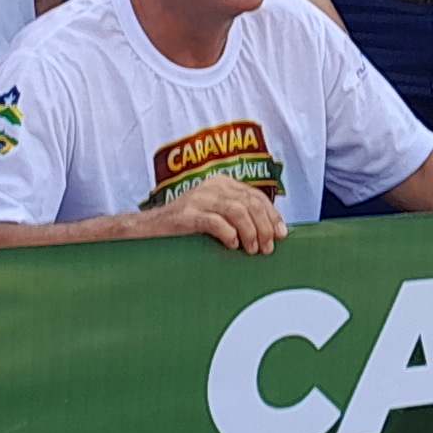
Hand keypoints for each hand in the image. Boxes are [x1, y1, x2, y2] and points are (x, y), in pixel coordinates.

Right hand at [147, 172, 285, 253]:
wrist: (150, 228)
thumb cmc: (186, 225)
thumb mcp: (214, 212)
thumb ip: (237, 215)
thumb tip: (270, 232)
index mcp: (222, 183)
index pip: (255, 195)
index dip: (272, 215)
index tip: (282, 234)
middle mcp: (212, 186)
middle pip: (250, 203)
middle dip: (264, 227)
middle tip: (268, 248)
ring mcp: (199, 198)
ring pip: (237, 211)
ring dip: (250, 233)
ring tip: (253, 250)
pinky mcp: (188, 214)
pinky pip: (217, 222)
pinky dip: (229, 235)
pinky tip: (232, 246)